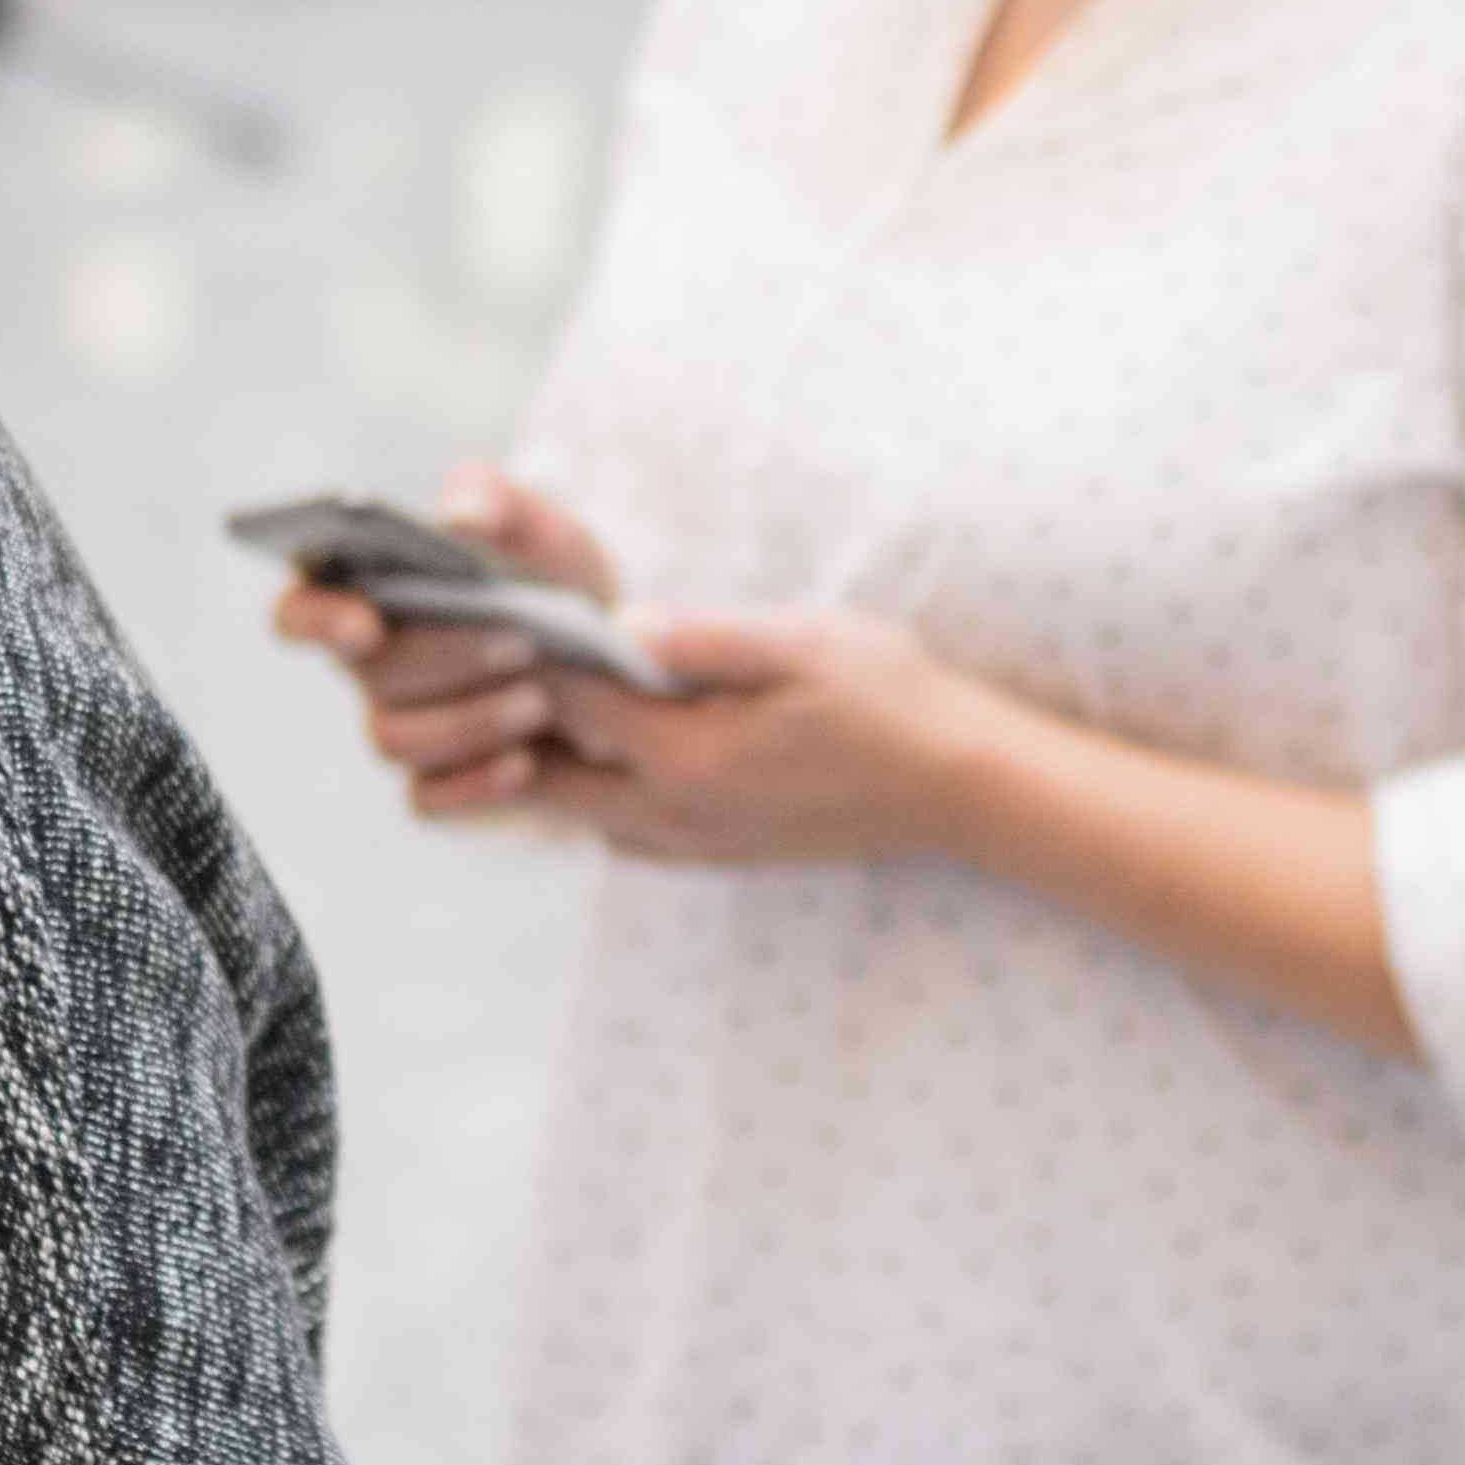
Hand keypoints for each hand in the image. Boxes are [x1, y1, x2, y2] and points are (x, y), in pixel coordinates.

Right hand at [268, 465, 625, 833]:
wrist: (607, 653)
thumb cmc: (546, 577)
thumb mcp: (538, 529)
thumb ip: (500, 502)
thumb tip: (464, 513)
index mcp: (368, 594)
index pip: (300, 609)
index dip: (316, 618)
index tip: (364, 620)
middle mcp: (372, 667)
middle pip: (369, 673)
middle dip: (443, 656)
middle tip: (522, 642)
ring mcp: (402, 728)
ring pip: (394, 739)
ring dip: (468, 720)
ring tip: (539, 700)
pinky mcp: (438, 785)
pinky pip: (430, 799)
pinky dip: (476, 783)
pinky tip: (523, 763)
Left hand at [544, 605, 1017, 872]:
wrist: (960, 787)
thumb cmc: (890, 701)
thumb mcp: (803, 644)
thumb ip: (705, 638)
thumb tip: (620, 625)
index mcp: (685, 755)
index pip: (567, 703)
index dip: (528, 653)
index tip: (504, 609)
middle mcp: (675, 813)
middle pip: (545, 778)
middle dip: (516, 722)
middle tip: (510, 661)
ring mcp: (695, 843)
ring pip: (578, 814)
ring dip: (552, 764)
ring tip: (550, 700)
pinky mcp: (719, 854)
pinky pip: (626, 833)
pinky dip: (599, 794)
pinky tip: (617, 751)